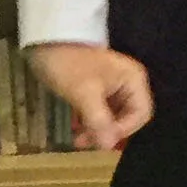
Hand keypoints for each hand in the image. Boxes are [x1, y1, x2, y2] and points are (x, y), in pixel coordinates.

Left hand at [32, 42, 153, 152]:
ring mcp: (113, 86)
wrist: (45, 40)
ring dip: (97, 130)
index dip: (123, 129)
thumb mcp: (84, 94)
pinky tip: (77, 129)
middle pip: (128, 117)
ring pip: (113, 116)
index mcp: (133, 80)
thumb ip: (99, 120)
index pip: (141, 114)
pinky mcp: (97, 88)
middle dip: (108, 132)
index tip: (101, 138)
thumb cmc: (68, 64)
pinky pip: (101, 111)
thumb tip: (109, 146)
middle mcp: (128, 83)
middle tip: (84, 143)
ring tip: (77, 140)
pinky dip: (90, 122)